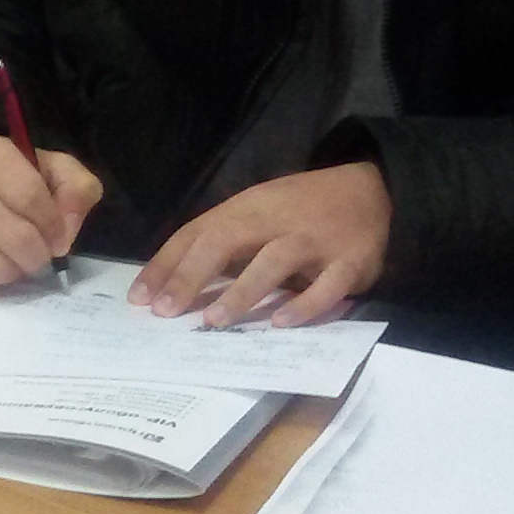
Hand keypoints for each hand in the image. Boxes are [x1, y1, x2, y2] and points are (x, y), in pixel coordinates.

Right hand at [0, 136, 102, 291]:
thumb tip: (64, 231)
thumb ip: (77, 191)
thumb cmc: (24, 182)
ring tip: (19, 261)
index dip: (53, 225)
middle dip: (38, 255)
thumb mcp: (60, 174)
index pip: (29, 196)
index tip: (60, 237)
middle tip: (42, 256)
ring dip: (16, 272)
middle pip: (14, 236)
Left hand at [129, 161, 389, 327]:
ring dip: (241, 292)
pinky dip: (304, 305)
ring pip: (273, 261)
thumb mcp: (258, 211)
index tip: (139, 298)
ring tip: (213, 321)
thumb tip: (171, 281)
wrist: (374, 190)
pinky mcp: (350, 261)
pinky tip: (281, 323)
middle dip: (191, 275)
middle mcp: (277, 220)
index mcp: (248, 207)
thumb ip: (222, 240)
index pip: (197, 232)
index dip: (166, 264)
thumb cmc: (302, 207)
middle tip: (165, 311)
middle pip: (226, 240)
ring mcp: (315, 239)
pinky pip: (326, 286)